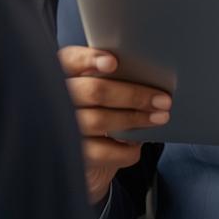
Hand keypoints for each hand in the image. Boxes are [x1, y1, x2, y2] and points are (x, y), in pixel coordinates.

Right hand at [58, 46, 171, 204]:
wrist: (82, 159)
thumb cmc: (96, 113)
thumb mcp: (99, 91)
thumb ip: (112, 79)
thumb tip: (149, 78)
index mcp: (62, 73)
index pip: (70, 60)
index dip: (90, 59)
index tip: (114, 62)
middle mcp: (55, 98)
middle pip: (93, 91)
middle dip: (132, 95)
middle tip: (163, 100)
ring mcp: (59, 128)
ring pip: (99, 120)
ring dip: (134, 119)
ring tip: (159, 117)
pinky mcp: (70, 155)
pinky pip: (101, 152)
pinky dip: (124, 149)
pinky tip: (135, 145)